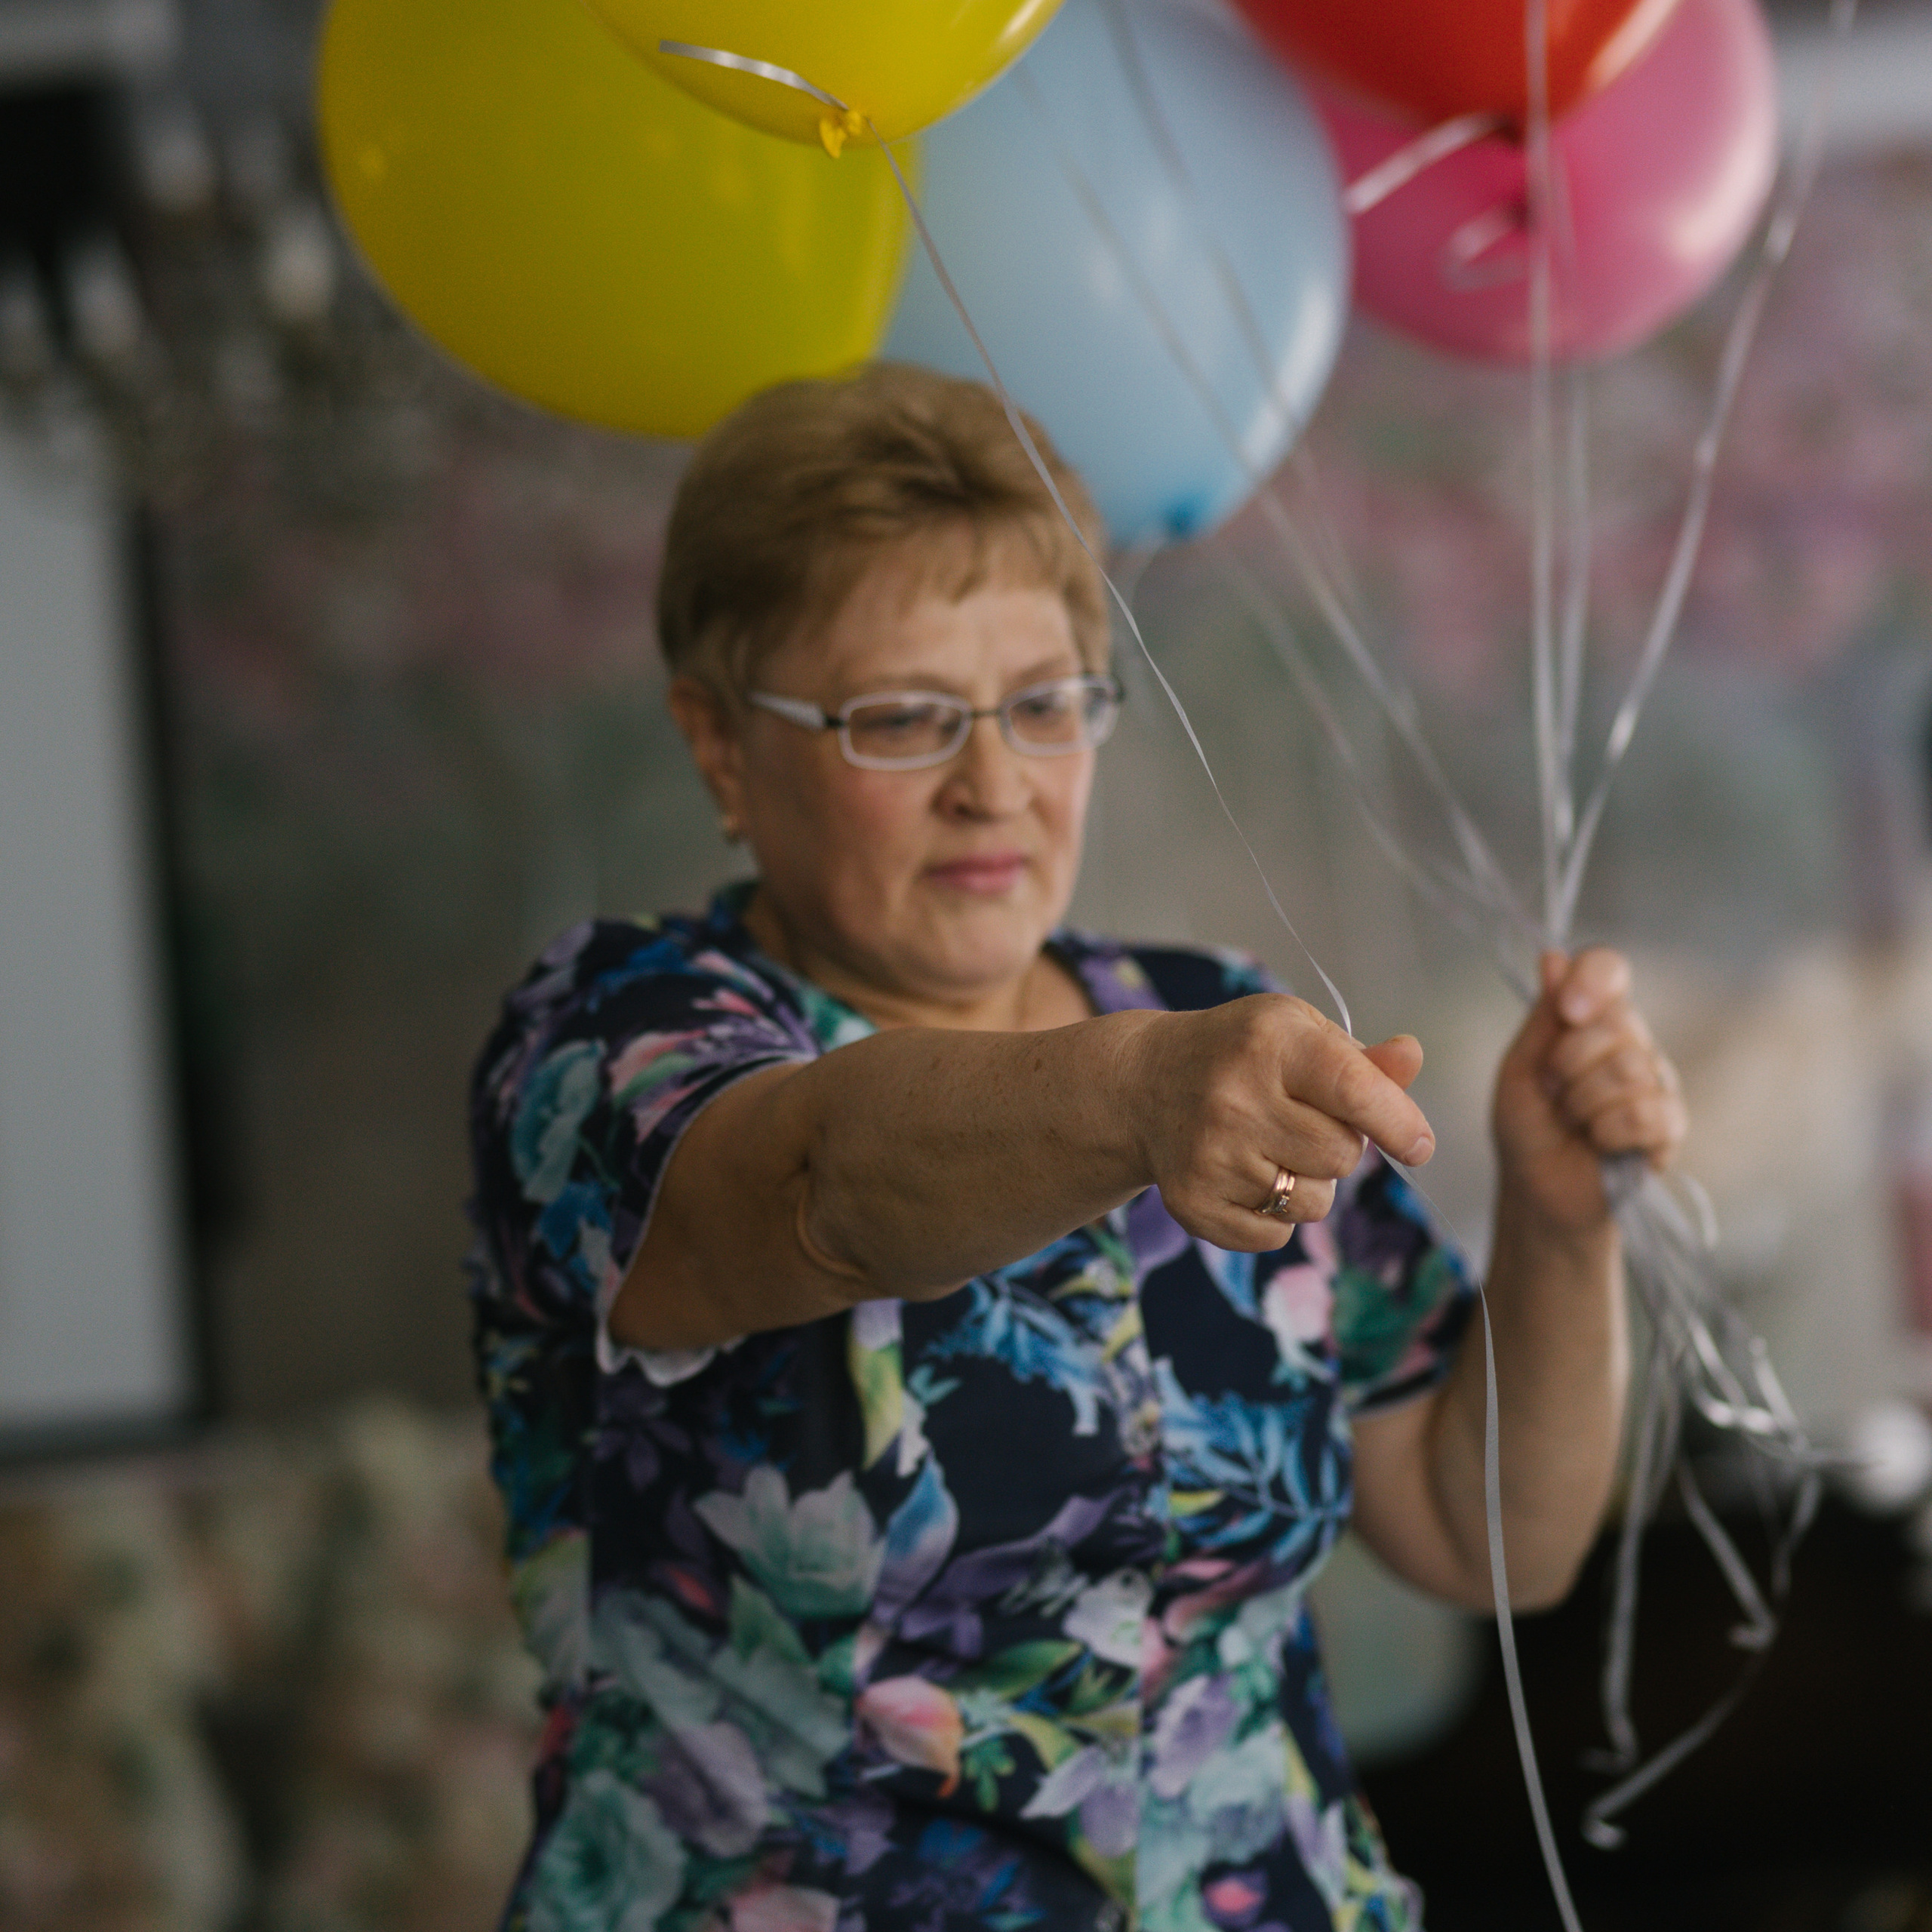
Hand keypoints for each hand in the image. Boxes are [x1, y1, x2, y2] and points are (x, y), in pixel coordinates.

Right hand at [1130, 994, 1434, 1252]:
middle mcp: (1233, 1096)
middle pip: (1342, 1156)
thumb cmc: (1242, 1055)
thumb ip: (1360, 1059)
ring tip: (1270, 1148)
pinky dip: (1273, 1215)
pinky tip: (1243, 1174)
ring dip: (1308, 1184)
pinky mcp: (1193, 1203)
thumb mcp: (1297, 1035)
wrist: (1145, 1084)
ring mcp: (1209, 1154)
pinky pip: (1275, 1236)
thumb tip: (1412, 1057)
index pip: (1354, 1090)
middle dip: (1341, 1148)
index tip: (1418, 1147)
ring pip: (1313, 1204)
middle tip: (1304, 1124)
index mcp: (1269, 1042)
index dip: (1398, 1124)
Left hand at [1492, 949, 1686, 1237]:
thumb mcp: (1520, 1070)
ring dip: (1583, 1104)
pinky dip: (1608, 1132)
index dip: (1593, 979)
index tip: (1569, 1009)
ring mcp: (1656, 1082)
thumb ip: (1542, 1018)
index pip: (1608, 968)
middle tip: (1553, 1094)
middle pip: (1615, 1023)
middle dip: (1567, 1065)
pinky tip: (1600, 1143)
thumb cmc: (1528, 1129)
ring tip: (1574, 1122)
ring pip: (1629, 1070)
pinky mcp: (1670, 1126)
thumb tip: (1553, 956)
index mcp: (1592, 1019)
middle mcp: (1631, 1041)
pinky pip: (1646, 1113)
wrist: (1540, 1192)